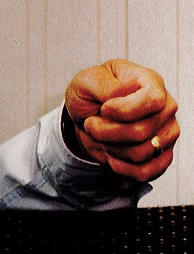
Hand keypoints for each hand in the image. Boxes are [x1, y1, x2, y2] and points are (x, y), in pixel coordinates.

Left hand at [64, 59, 178, 181]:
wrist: (88, 114)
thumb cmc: (91, 93)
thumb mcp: (86, 81)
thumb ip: (105, 85)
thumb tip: (125, 92)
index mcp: (150, 83)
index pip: (153, 100)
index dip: (124, 110)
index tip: (103, 109)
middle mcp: (166, 108)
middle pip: (140, 132)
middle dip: (104, 132)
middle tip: (90, 123)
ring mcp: (167, 133)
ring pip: (140, 153)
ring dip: (110, 148)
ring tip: (100, 136)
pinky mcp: (162, 155)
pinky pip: (146, 172)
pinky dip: (122, 168)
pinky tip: (111, 156)